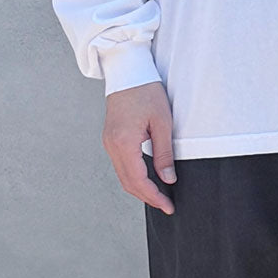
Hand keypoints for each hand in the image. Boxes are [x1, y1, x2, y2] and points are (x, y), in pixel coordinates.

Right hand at [102, 81, 175, 214]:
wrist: (128, 71)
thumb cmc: (146, 91)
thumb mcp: (163, 122)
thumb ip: (164, 153)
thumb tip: (168, 179)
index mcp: (124, 142)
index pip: (138, 180)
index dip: (154, 196)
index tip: (168, 206)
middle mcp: (111, 145)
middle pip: (127, 182)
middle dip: (147, 197)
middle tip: (166, 206)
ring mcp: (108, 143)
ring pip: (123, 176)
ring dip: (140, 189)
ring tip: (160, 196)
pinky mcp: (111, 139)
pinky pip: (121, 165)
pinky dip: (134, 176)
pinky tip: (148, 180)